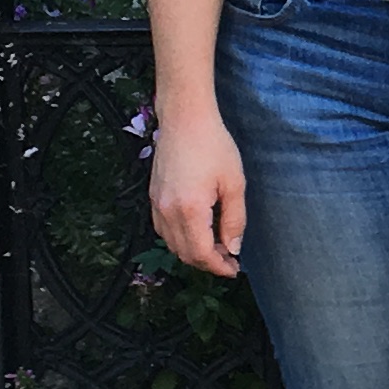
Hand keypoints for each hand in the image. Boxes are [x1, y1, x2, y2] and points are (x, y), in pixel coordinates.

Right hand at [149, 98, 248, 276]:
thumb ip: (234, 220)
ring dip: (193, 252)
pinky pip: (163, 230)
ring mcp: (156, 204)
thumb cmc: (214, 146)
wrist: (185, 119)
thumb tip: (233, 249)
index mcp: (189, 210)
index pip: (201, 254)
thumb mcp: (234, 184)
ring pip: (172, 244)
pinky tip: (198, 232)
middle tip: (230, 260)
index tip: (235, 270)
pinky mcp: (152, 197)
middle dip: (208, 263)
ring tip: (218, 247)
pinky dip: (180, 239)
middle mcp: (167, 211)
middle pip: (184, 253)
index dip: (219, 267)